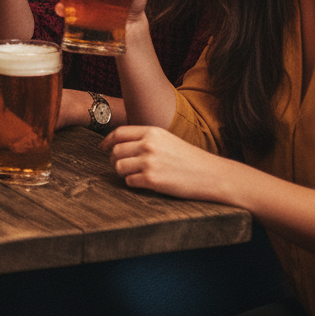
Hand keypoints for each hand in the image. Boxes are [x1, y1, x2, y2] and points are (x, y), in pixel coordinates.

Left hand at [102, 125, 227, 202]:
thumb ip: (145, 138)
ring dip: (123, 172)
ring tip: (134, 175)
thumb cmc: (189, 158)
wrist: (211, 175)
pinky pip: (130, 181)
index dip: (107, 141)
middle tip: (120, 166)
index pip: (119, 133)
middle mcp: (148, 144)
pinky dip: (133, 183)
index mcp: (151, 131)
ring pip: (119, 166)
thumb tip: (119, 144)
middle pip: (115, 150)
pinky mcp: (152, 180)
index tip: (103, 148)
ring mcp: (149, 162)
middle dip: (114, 159)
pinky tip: (144, 183)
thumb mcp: (166, 139)